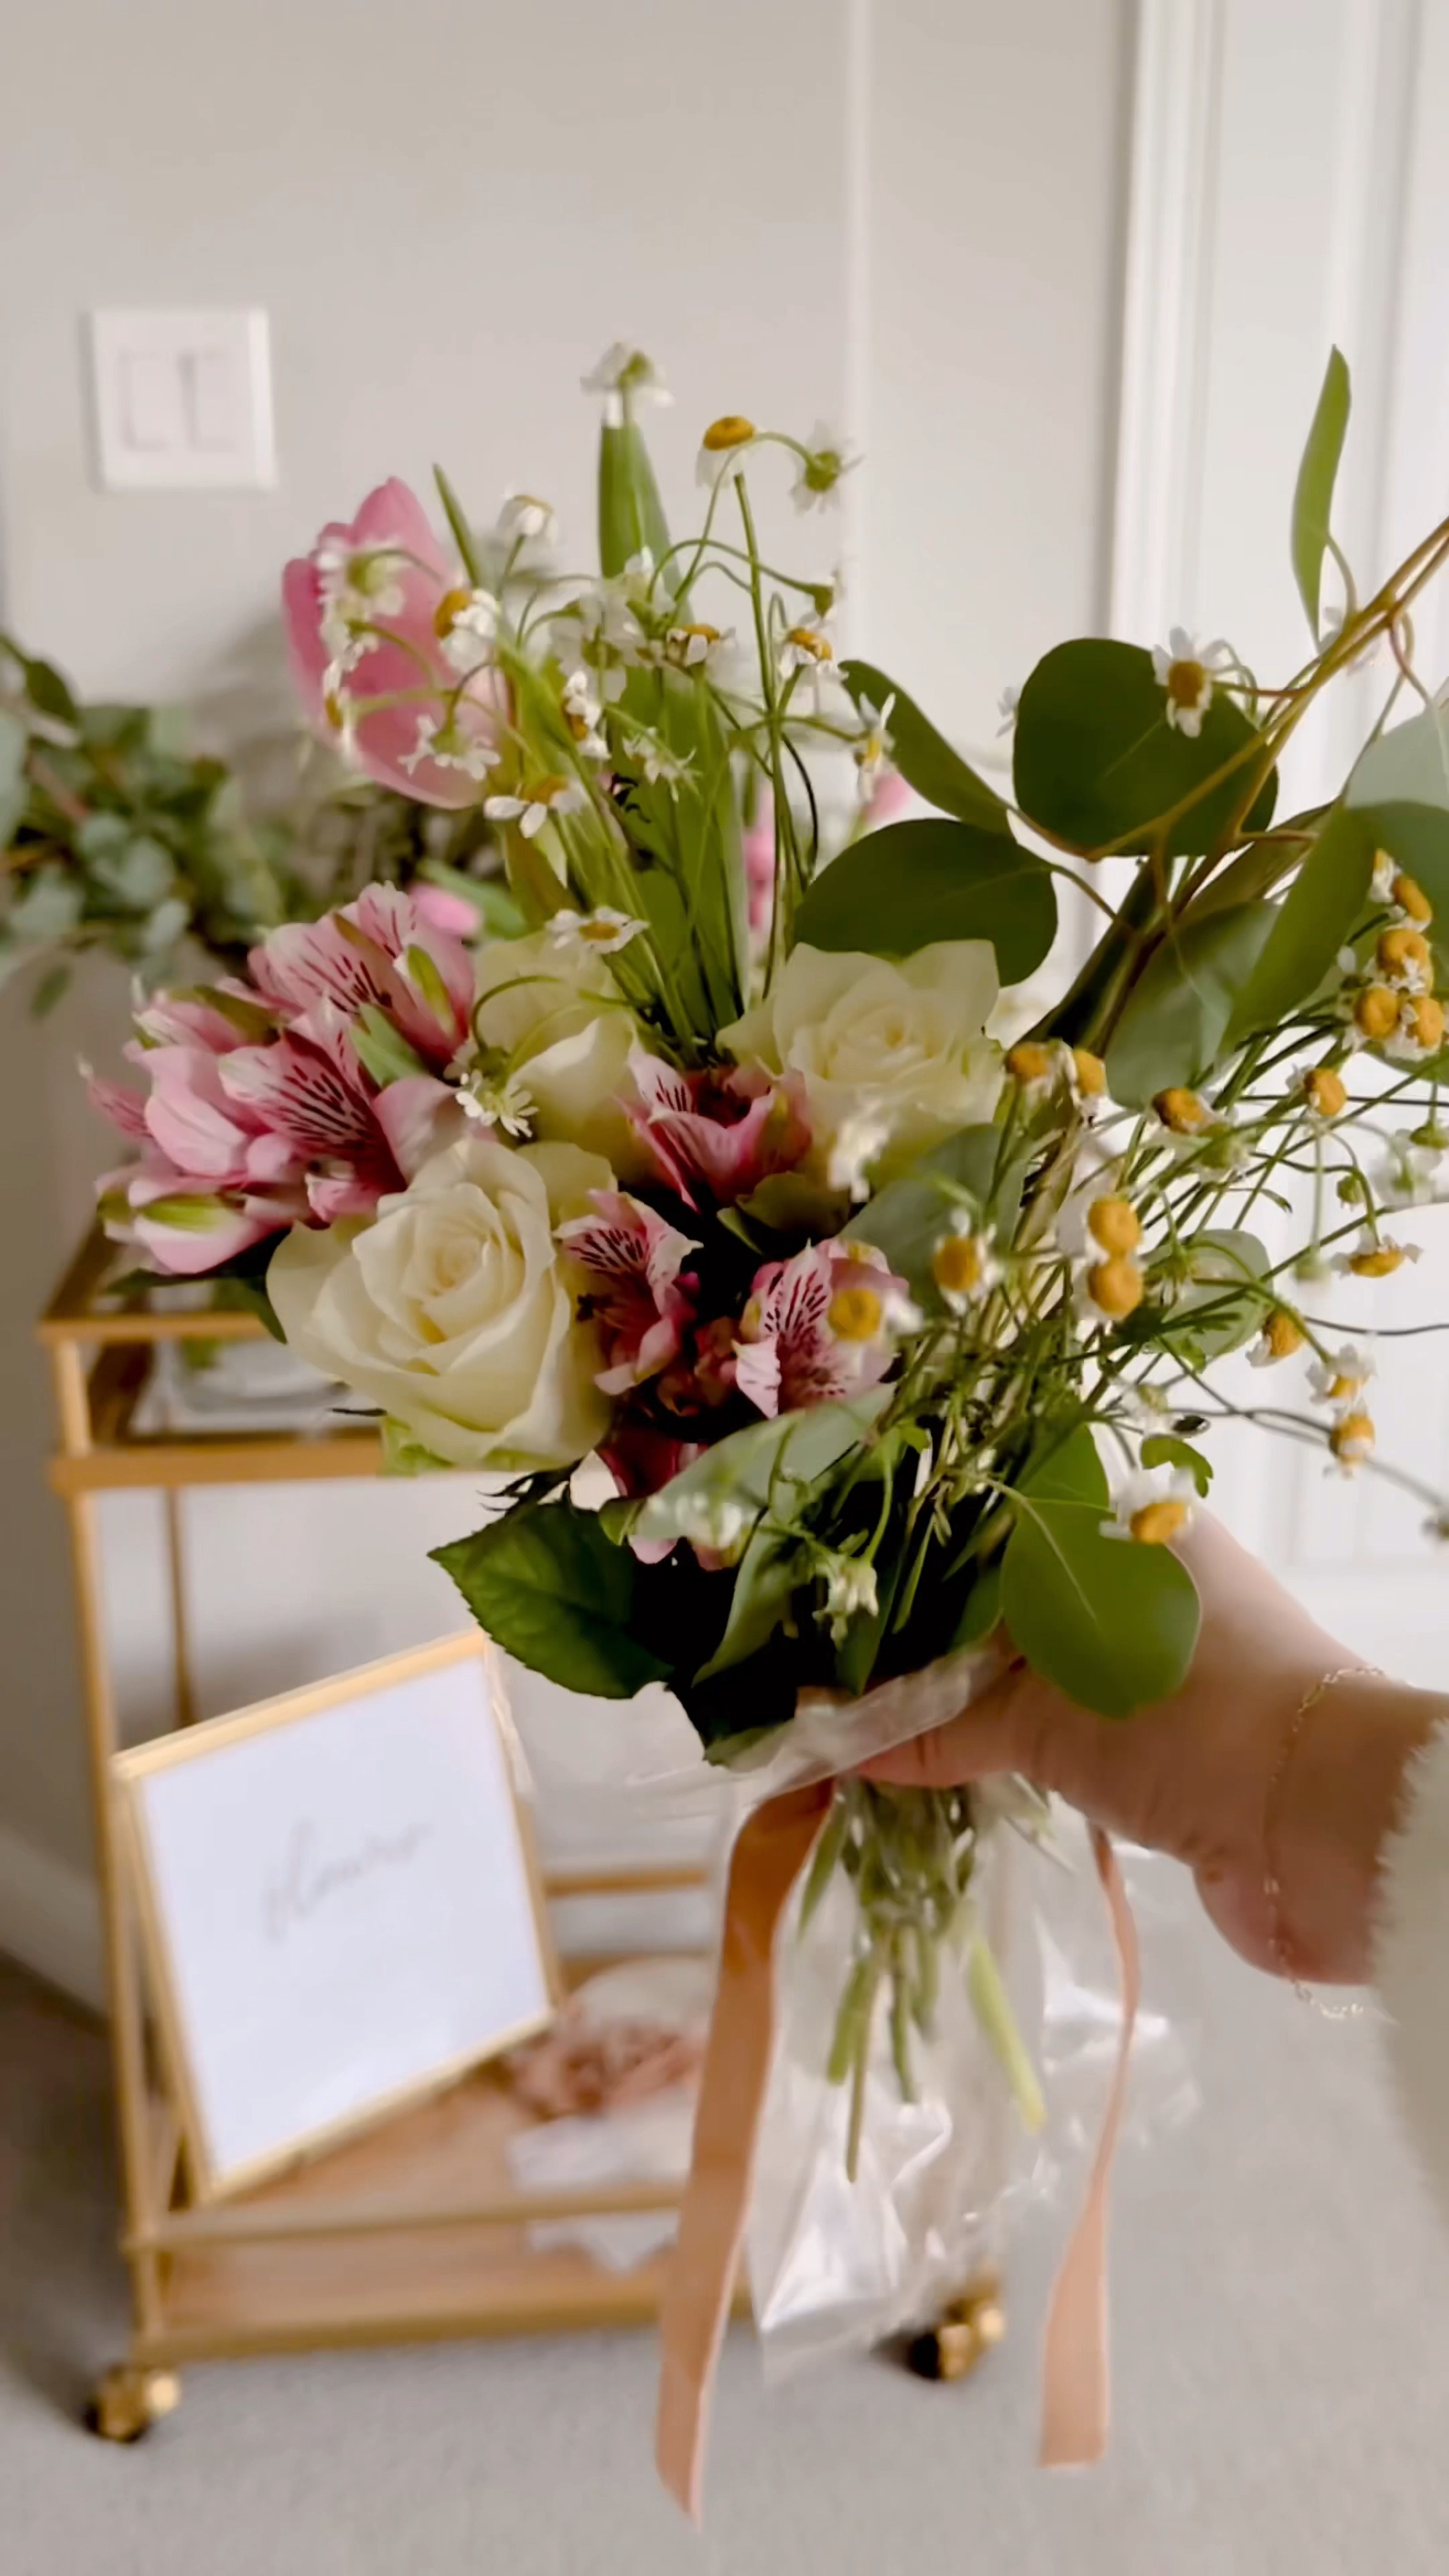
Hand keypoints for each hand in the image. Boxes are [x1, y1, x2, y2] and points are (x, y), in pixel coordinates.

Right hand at [863, 1516, 1440, 1981]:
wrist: (1322, 1827)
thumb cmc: (1186, 1715)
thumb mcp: (1043, 1708)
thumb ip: (930, 1723)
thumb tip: (817, 1739)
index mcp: (1121, 1527)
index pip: (983, 1522)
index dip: (900, 1559)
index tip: (821, 1595)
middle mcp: (1134, 1583)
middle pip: (992, 1602)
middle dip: (907, 1644)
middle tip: (807, 1670)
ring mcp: (1147, 1665)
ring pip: (1016, 1670)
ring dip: (939, 1703)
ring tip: (839, 1723)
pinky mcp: (1156, 1746)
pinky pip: (1044, 1735)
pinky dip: (981, 1752)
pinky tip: (905, 1771)